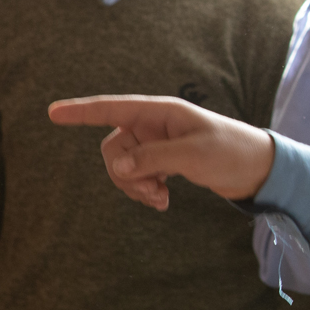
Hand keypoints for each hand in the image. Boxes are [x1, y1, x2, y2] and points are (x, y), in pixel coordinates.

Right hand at [48, 96, 274, 207]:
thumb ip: (154, 158)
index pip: (113, 109)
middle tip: (151, 192)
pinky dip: (144, 190)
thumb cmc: (231, 152)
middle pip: (114, 148)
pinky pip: (137, 175)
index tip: (52, 112)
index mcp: (161, 112)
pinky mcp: (163, 161)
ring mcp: (158, 144)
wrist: (257, 169)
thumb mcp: (194, 155)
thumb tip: (118, 167)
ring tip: (160, 199)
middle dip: (124, 174)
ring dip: (135, 186)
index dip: (82, 111)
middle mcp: (155, 125)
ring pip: (123, 166)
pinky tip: (163, 201)